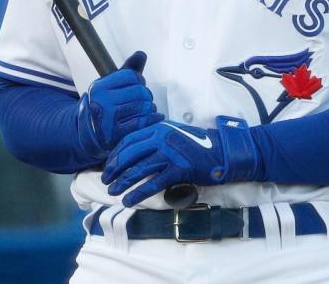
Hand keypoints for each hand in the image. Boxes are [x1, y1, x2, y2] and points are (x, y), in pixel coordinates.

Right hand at [77, 51, 162, 158]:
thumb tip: (141, 54)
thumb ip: (128, 70)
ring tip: (147, 109)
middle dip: (146, 95)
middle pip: (140, 91)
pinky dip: (153, 118)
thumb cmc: (106, 105)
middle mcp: (102, 102)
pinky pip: (144, 121)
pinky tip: (155, 116)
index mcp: (99, 87)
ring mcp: (109, 120)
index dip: (139, 80)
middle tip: (144, 99)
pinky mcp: (117, 134)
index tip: (138, 86)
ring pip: (144, 106)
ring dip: (151, 107)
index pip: (131, 76)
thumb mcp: (111, 86)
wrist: (92, 134)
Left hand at [102, 117, 258, 206]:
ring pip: (138, 170)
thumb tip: (136, 153)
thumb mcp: (174, 134)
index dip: (116, 154)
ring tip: (113, 192)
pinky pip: (153, 183)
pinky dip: (138, 193)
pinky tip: (129, 200)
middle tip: (106, 181)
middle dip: (114, 169)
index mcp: (159, 128)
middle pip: (130, 155)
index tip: (109, 166)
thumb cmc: (198, 145)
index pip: (129, 140)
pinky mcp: (178, 169)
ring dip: (123, 183)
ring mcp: (170, 153)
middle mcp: (161, 138)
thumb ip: (156, 139)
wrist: (221, 151)